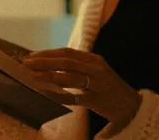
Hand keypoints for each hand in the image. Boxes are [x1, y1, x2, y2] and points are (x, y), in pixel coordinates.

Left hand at [22, 48, 140, 131]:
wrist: (131, 107)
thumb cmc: (109, 89)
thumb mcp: (97, 72)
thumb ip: (79, 67)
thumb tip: (52, 64)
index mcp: (94, 59)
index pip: (67, 52)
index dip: (48, 53)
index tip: (32, 55)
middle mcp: (96, 69)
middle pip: (65, 62)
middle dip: (44, 62)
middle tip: (26, 64)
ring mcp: (97, 84)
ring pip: (68, 77)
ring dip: (48, 76)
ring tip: (32, 77)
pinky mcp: (96, 100)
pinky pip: (73, 98)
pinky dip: (58, 95)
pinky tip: (46, 94)